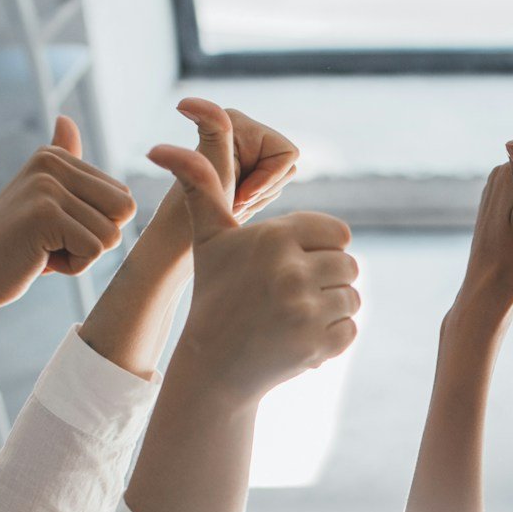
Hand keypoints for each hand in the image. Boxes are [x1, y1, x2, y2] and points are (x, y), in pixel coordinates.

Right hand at [0, 118, 137, 315]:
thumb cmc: (15, 246)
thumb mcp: (45, 201)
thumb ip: (64, 167)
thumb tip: (66, 118)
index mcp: (53, 156)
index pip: (122, 197)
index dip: (98, 226)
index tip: (58, 230)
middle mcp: (50, 162)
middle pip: (124, 210)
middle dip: (98, 239)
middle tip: (55, 242)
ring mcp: (46, 186)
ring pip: (111, 234)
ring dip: (82, 255)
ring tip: (43, 249)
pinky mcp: (44, 214)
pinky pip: (94, 251)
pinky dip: (73, 267)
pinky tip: (39, 259)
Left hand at [129, 101, 302, 259]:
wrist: (187, 235)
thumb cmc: (198, 204)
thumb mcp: (210, 167)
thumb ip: (213, 131)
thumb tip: (183, 102)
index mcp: (236, 121)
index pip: (288, 154)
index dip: (269, 179)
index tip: (240, 193)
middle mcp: (242, 130)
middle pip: (287, 167)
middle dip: (263, 190)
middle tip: (234, 199)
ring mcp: (246, 150)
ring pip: (280, 181)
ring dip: (259, 198)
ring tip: (233, 201)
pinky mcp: (246, 167)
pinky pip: (273, 189)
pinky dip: (257, 202)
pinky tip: (235, 203)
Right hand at [149, 103, 358, 397]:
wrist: (214, 365)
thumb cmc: (214, 295)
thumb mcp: (209, 239)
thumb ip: (202, 188)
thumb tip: (160, 147)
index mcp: (275, 238)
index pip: (338, 233)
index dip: (322, 248)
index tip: (297, 263)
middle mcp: (292, 271)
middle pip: (349, 266)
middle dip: (328, 280)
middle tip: (294, 295)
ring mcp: (306, 311)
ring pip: (352, 298)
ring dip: (331, 308)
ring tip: (296, 315)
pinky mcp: (318, 344)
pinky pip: (351, 330)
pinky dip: (333, 336)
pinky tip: (300, 337)